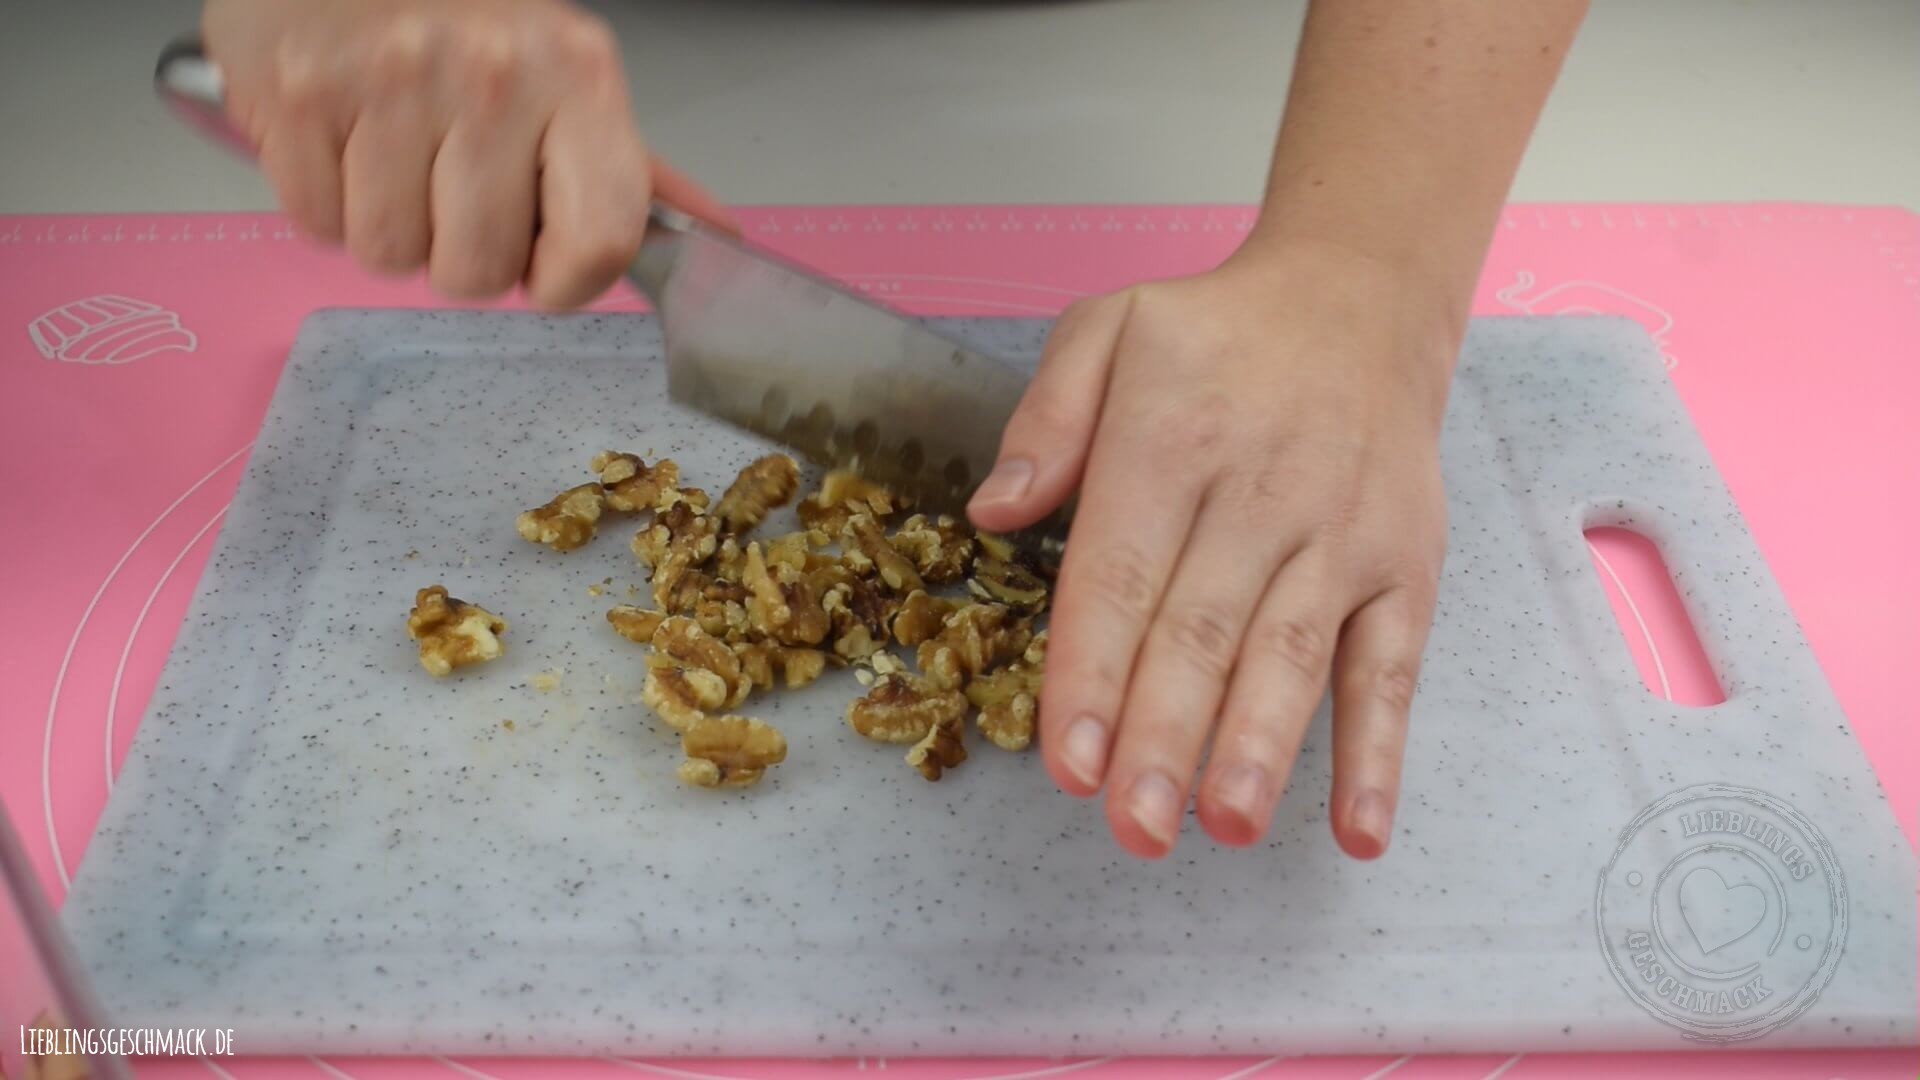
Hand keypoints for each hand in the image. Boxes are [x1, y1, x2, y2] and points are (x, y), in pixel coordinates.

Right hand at [204, 0, 729, 307]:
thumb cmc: (464, 25)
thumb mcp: (567, 82)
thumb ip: (632, 174)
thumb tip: (714, 237)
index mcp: (578, 77)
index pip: (603, 243)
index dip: (566, 282)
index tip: (545, 264)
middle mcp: (495, 73)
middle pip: (481, 272)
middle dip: (461, 252)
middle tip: (449, 184)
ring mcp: (394, 79)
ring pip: (393, 255)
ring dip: (389, 225)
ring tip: (394, 153)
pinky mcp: (304, 92)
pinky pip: (322, 224)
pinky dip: (325, 199)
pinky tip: (345, 140)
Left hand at [968, 241, 1455, 858]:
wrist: (1362, 299)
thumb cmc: (1216, 334)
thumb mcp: (1109, 329)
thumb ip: (1047, 419)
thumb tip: (992, 512)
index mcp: (1173, 437)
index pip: (1122, 572)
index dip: (1093, 671)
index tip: (1070, 760)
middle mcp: (1261, 492)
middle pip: (1204, 629)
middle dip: (1166, 734)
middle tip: (1134, 825)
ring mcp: (1342, 535)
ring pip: (1295, 655)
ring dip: (1260, 748)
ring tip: (1226, 826)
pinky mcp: (1404, 567)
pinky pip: (1393, 667)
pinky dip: (1378, 750)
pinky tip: (1359, 828)